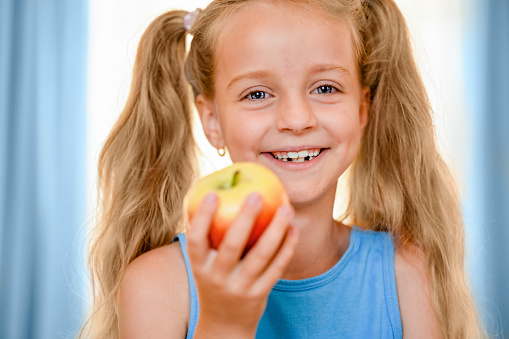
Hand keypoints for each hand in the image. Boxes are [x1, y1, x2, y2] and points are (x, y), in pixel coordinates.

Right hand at [186, 192, 298, 337]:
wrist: (224, 324)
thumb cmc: (212, 281)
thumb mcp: (202, 264)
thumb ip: (206, 235)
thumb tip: (209, 193)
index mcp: (199, 267)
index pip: (196, 240)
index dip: (201, 217)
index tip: (213, 194)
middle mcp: (217, 278)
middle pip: (232, 246)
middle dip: (244, 219)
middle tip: (256, 194)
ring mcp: (240, 288)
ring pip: (261, 256)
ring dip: (275, 230)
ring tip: (286, 208)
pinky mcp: (260, 294)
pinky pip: (276, 268)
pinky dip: (286, 248)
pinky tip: (293, 229)